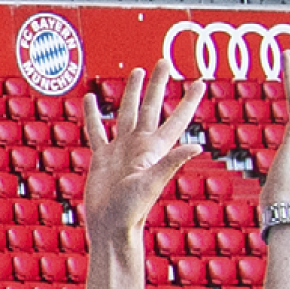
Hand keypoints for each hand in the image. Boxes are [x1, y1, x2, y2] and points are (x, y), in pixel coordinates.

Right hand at [77, 69, 206, 238]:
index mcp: (155, 149)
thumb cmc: (133, 209)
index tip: (199, 81)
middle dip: (159, 85)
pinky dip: (93, 114)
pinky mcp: (102, 156)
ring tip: (137, 73)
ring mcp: (121, 149)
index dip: (188, 100)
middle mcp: (140, 145)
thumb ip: (170, 163)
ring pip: (127, 112)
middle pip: (152, 106)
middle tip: (164, 63)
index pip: (176, 118)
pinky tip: (90, 100)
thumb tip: (196, 147)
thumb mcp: (152, 183)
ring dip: (133, 93)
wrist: (110, 225)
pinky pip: (97, 129)